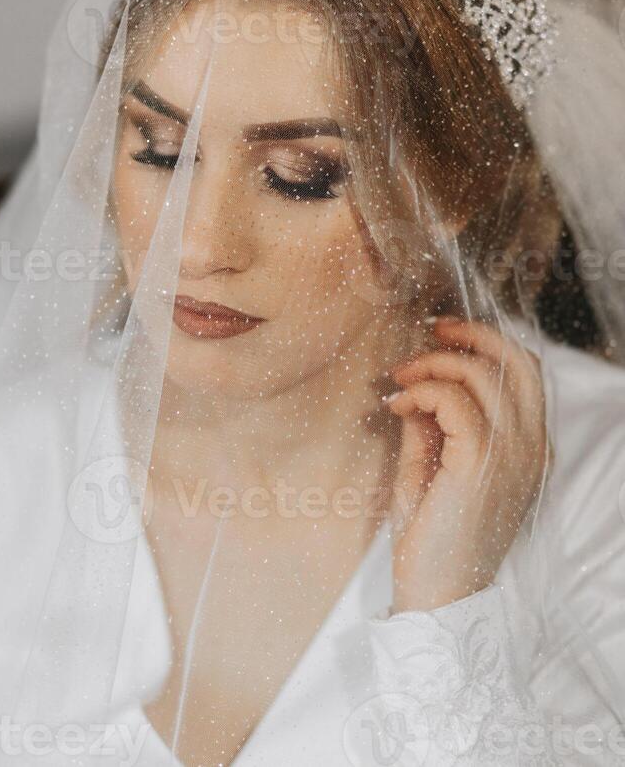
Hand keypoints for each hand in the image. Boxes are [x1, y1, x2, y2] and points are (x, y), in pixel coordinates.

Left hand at [384, 317, 549, 611]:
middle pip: (515, 361)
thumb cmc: (433, 537)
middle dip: (471, 334)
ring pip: (481, 374)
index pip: (525, 373)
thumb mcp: (431, 469)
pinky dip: (420, 391)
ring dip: (434, 365)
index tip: (444, 336)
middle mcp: (530, 447)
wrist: (437, 595)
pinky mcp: (480, 463)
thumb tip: (417, 387)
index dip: (486, 343)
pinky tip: (396, 405)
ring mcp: (510, 455)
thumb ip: (430, 425)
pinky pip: (452, 401)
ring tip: (400, 380)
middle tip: (431, 331)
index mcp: (528, 448)